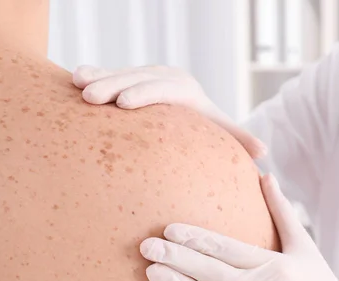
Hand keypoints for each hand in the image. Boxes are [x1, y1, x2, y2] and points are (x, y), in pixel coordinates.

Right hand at [72, 65, 266, 158]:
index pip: (163, 90)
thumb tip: (264, 151)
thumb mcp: (218, 127)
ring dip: (98, 78)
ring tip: (78, 85)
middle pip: (136, 79)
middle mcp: (162, 77)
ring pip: (119, 73)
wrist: (186, 103)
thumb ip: (237, 138)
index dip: (143, 94)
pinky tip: (73, 78)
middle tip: (92, 98)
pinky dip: (92, 73)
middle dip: (113, 86)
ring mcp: (142, 75)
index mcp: (184, 90)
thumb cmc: (202, 123)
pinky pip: (107, 72)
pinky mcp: (126, 77)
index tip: (125, 104)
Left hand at [139, 174, 338, 280]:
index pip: (227, 248)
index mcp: (273, 265)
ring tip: (150, 272)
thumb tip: (266, 175)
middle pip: (211, 272)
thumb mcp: (303, 245)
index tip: (170, 228)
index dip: (196, 238)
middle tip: (146, 246)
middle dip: (177, 258)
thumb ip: (281, 211)